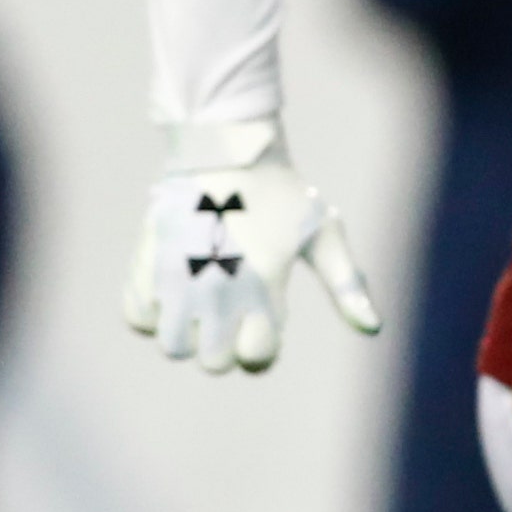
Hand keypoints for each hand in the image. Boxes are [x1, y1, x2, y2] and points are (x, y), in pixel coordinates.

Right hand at [123, 119, 382, 373]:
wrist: (227, 148)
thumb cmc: (283, 194)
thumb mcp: (324, 235)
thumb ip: (347, 286)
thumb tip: (374, 329)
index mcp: (264, 288)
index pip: (255, 359)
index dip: (261, 349)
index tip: (263, 324)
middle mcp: (218, 291)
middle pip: (213, 362)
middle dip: (224, 348)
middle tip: (232, 315)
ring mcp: (177, 279)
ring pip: (173, 346)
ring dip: (187, 335)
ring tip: (201, 305)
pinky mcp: (145, 263)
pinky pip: (137, 317)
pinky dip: (152, 313)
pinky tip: (173, 290)